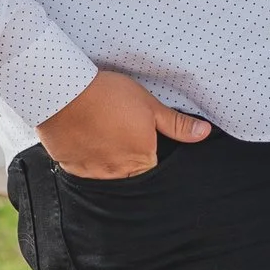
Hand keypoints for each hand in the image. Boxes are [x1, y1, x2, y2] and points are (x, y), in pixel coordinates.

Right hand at [37, 67, 211, 179]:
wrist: (65, 92)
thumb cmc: (110, 96)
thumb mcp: (149, 105)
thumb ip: (177, 124)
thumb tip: (204, 134)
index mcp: (140, 160)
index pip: (153, 171)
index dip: (151, 156)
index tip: (144, 142)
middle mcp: (117, 173)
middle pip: (130, 177)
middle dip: (130, 163)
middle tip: (121, 138)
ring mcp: (93, 173)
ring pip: (107, 177)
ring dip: (108, 163)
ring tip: (103, 138)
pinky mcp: (71, 168)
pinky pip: (84, 172)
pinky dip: (87, 160)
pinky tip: (86, 142)